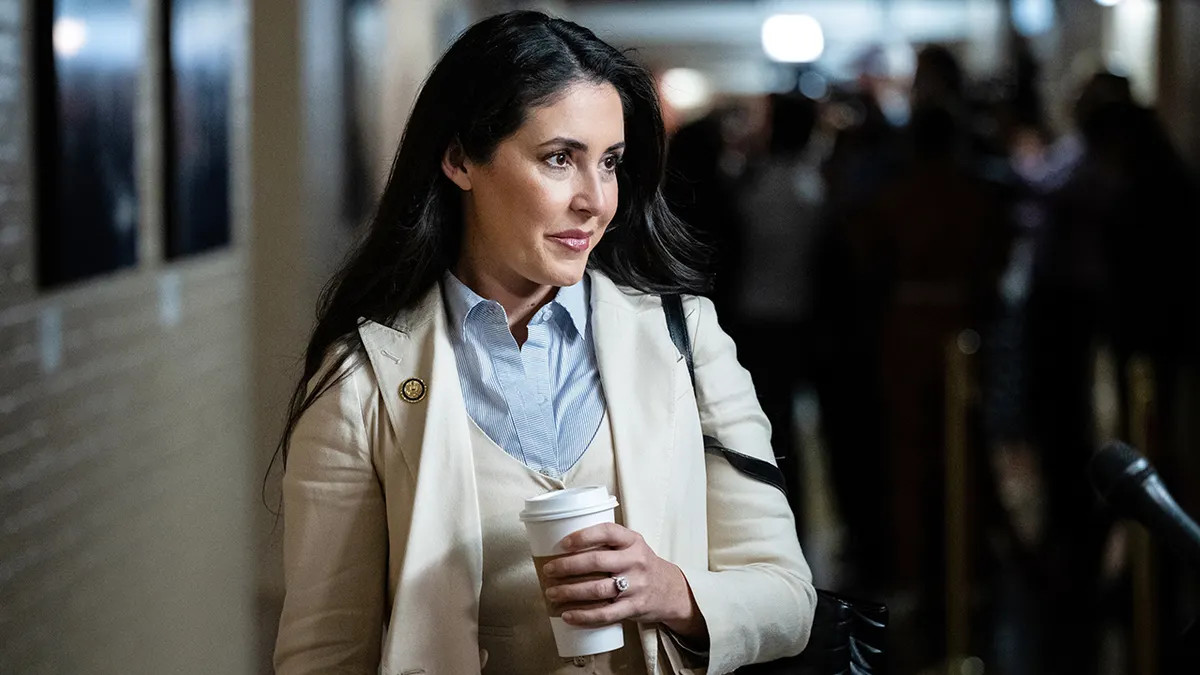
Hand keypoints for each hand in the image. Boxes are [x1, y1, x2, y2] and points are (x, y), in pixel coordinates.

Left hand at [540, 522, 708, 643]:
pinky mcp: (634, 607)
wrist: (670, 590)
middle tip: (549, 570)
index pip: (607, 532)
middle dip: (568, 566)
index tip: (563, 544)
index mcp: (633, 541)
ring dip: (570, 592)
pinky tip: (568, 616)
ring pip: (598, 589)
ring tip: (552, 593)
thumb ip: (607, 543)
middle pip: (597, 562)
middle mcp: (636, 561)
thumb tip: (563, 547)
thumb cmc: (641, 565)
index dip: (583, 536)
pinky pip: (606, 614)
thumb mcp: (632, 546)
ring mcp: (636, 586)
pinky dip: (584, 616)